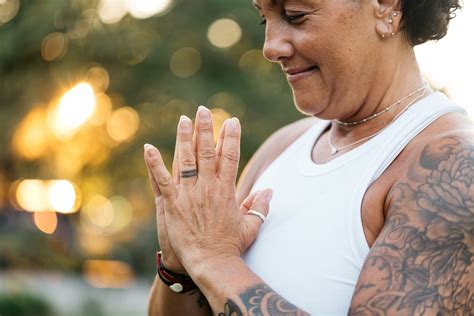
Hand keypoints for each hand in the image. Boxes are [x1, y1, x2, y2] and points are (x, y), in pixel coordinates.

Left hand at [144, 106, 271, 272]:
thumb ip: (260, 206)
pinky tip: (148, 148)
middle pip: (207, 151)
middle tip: (203, 110)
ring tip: (183, 119)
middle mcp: (208, 187)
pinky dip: (154, 164)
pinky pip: (162, 180)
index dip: (231, 137)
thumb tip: (269, 190)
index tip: (232, 121)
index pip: (230, 156)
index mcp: (226, 190)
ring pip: (186, 160)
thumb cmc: (231, 246)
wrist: (212, 263)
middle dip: (206, 129)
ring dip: (184, 138)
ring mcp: (189, 194)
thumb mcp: (251, 225)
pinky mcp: (172, 204)